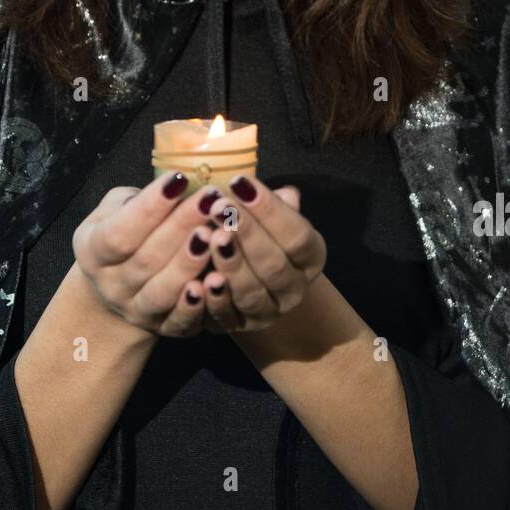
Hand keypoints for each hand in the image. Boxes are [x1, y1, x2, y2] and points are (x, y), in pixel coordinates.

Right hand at [72, 171, 231, 338]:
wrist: (119, 284)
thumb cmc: (125, 233)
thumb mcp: (115, 210)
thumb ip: (137, 199)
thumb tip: (176, 182)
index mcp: (92, 251)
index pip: (119, 231)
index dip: (150, 207)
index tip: (179, 178)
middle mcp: (111, 285)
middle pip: (147, 258)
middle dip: (181, 225)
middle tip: (211, 199)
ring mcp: (136, 311)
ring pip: (163, 291)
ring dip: (191, 262)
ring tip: (217, 233)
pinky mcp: (163, 329)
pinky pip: (180, 322)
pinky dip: (197, 305)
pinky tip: (217, 279)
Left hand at [197, 176, 325, 333]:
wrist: (248, 272)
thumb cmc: (258, 232)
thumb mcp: (270, 215)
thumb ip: (274, 204)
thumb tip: (278, 191)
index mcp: (311, 257)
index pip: (296, 235)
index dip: (269, 209)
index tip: (240, 182)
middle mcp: (295, 289)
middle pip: (274, 264)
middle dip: (246, 233)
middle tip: (219, 207)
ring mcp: (268, 313)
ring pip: (251, 293)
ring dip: (230, 265)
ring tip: (210, 237)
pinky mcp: (239, 327)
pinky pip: (227, 319)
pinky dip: (214, 301)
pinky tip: (199, 281)